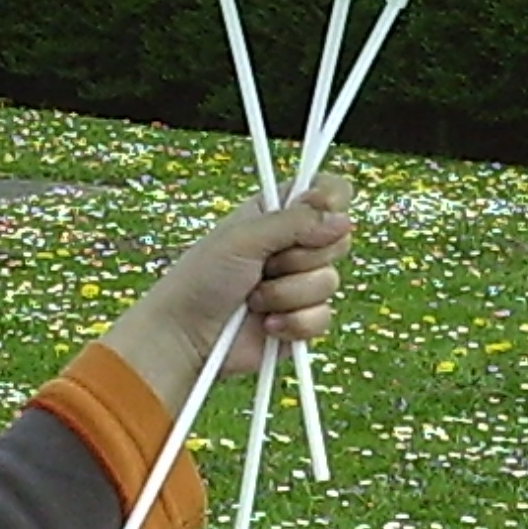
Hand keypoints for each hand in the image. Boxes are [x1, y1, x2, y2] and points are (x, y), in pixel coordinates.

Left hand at [102, 178, 353, 409]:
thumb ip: (293, 223)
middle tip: (266, 262)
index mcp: (277, 214)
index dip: (329, 197)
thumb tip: (341, 219)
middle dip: (300, 255)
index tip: (319, 205)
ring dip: (286, 293)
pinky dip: (292, 322)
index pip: (324, 192)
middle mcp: (294, 246)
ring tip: (254, 297)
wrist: (186, 336)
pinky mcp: (303, 321)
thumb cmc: (200, 280)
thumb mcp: (243, 238)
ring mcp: (300, 284)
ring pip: (329, 282)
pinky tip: (266, 323)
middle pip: (338, 238)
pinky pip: (323, 317)